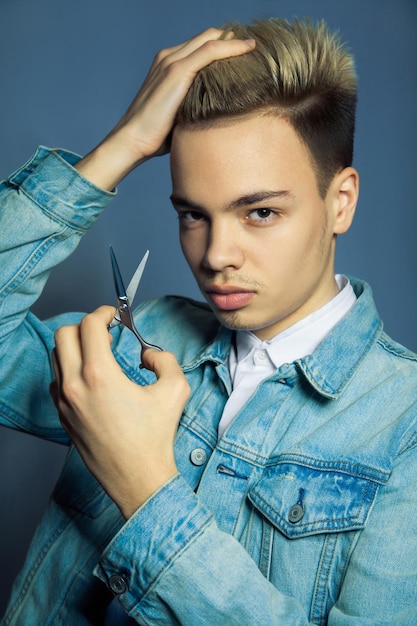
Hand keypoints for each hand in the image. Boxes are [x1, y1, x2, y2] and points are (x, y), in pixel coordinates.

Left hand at [50, 306, 189, 518]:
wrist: (138, 478)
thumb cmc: (155, 437)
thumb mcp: (175, 389)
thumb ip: (163, 359)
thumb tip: (147, 353)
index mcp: (100, 375)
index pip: (89, 326)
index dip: (103, 313)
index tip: (114, 315)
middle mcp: (75, 386)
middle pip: (64, 335)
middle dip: (84, 325)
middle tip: (105, 332)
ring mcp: (64, 403)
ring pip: (56, 357)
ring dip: (75, 347)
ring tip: (99, 354)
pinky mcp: (63, 417)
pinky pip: (57, 381)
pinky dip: (69, 370)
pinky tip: (91, 378)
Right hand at [76, 29, 254, 188]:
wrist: (133, 140)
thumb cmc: (155, 137)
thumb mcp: (179, 116)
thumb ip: (195, 108)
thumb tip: (217, 119)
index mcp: (167, 66)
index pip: (200, 47)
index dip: (224, 46)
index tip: (246, 55)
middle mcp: (169, 57)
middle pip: (207, 37)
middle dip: (233, 39)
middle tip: (256, 48)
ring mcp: (172, 62)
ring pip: (211, 40)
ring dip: (236, 41)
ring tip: (256, 46)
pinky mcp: (177, 72)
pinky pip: (210, 51)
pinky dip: (231, 47)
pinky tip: (248, 49)